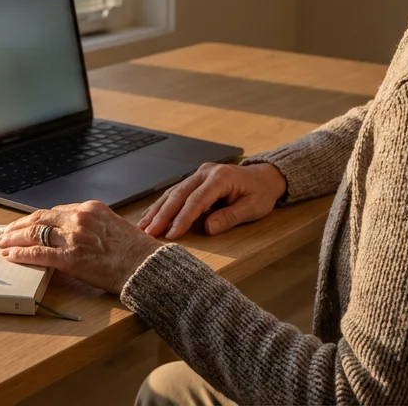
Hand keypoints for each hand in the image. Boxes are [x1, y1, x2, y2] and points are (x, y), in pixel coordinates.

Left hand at [0, 201, 162, 294]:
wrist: (147, 266)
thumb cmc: (136, 251)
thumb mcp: (112, 226)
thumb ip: (91, 226)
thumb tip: (72, 232)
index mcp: (90, 209)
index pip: (53, 212)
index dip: (34, 220)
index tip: (24, 225)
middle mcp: (80, 219)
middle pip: (39, 219)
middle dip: (17, 226)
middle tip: (3, 233)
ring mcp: (75, 238)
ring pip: (35, 233)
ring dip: (14, 239)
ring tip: (1, 243)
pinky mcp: (72, 258)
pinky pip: (40, 254)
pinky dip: (22, 254)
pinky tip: (11, 255)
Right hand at [138, 161, 286, 238]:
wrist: (264, 177)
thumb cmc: (260, 193)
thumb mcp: (252, 208)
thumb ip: (229, 217)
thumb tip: (208, 228)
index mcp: (220, 177)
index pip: (197, 200)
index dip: (183, 218)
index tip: (172, 235)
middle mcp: (205, 173)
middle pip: (179, 195)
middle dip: (162, 215)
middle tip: (149, 232)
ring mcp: (198, 174)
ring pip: (173, 192)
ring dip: (157, 210)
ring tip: (143, 226)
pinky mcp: (194, 180)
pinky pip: (175, 192)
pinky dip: (162, 205)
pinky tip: (150, 215)